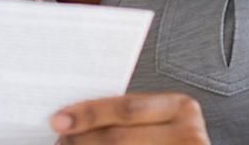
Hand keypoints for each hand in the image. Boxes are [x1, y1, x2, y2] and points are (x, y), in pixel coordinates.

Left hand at [51, 92, 209, 143]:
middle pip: (120, 137)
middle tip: (60, 140)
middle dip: (83, 139)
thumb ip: (126, 116)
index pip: (126, 108)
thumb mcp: (154, 120)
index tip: (59, 120)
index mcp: (180, 107)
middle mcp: (188, 133)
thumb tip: (73, 116)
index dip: (89, 114)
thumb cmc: (168, 137)